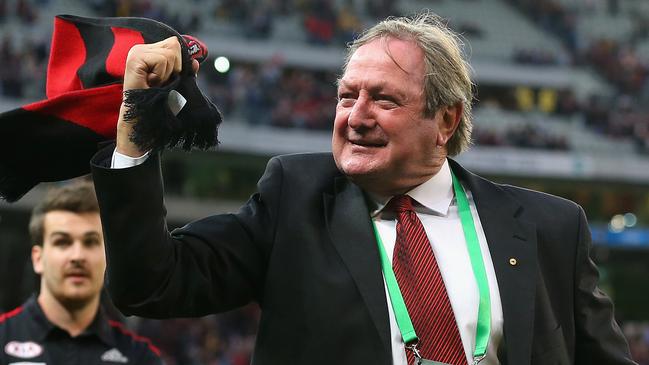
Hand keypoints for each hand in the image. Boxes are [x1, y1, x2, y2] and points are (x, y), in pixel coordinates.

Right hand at [117, 37, 199, 156]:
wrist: (143, 120)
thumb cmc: (157, 104)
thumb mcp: (175, 85)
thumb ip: (184, 72)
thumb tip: (195, 62)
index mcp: (149, 51)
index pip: (174, 44)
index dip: (178, 63)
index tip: (167, 79)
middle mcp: (141, 48)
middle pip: (175, 45)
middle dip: (175, 67)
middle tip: (161, 83)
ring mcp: (136, 52)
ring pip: (170, 53)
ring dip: (168, 73)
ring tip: (155, 84)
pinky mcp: (135, 59)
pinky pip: (162, 60)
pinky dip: (162, 75)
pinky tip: (151, 83)